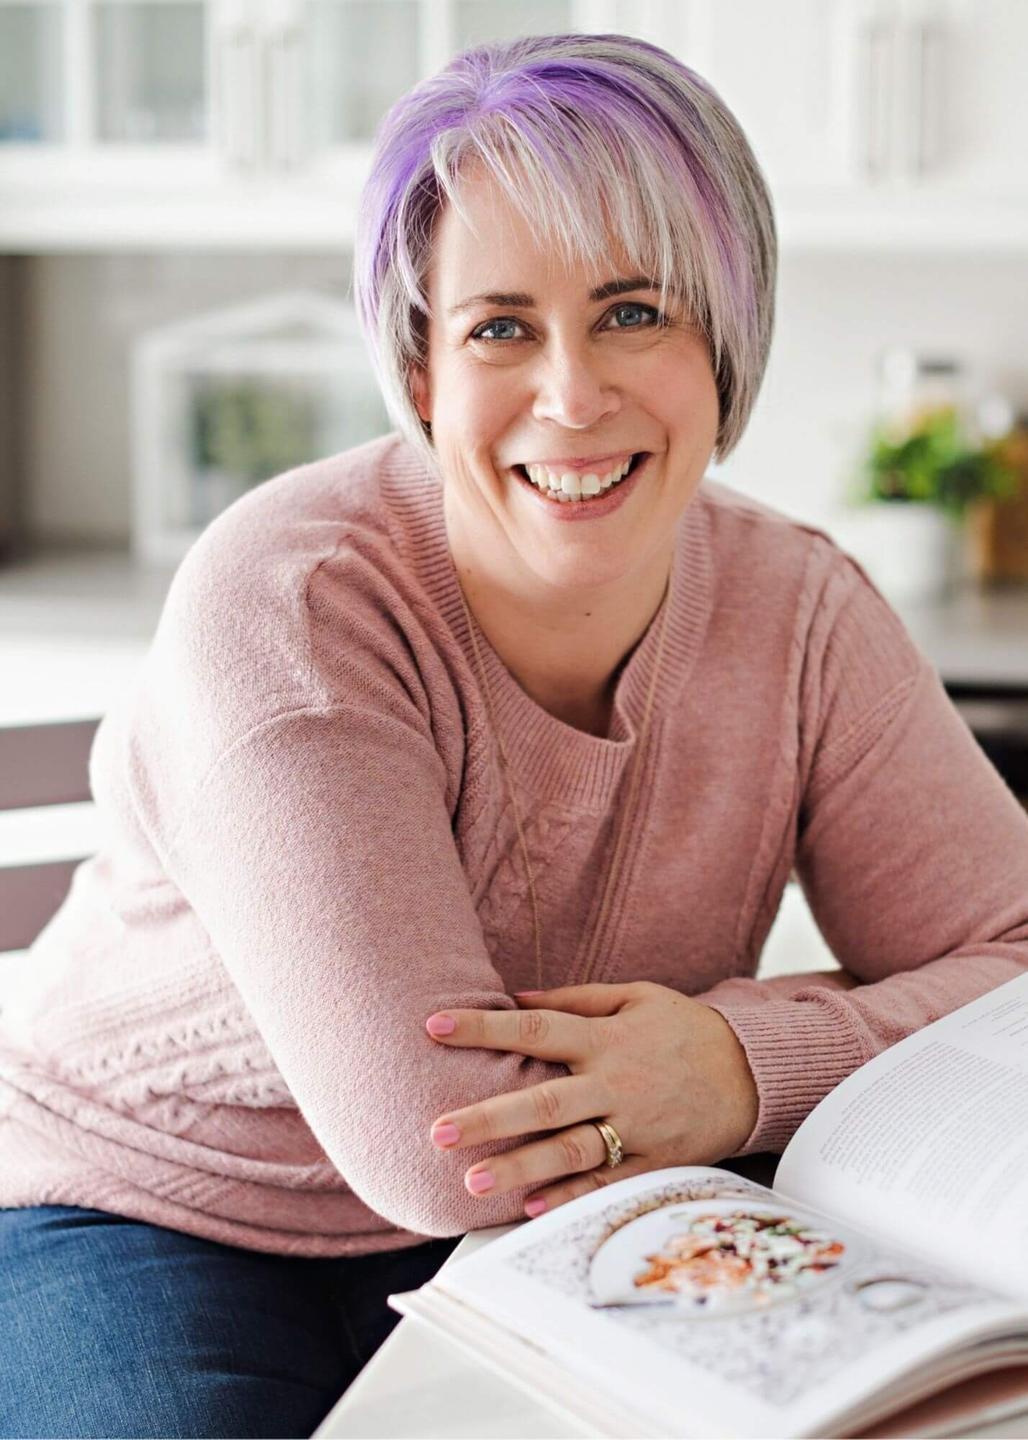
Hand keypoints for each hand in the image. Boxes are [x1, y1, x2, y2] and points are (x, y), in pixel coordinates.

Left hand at [424, 981, 758, 1218]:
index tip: (434, 1027)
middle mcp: (615, 1082)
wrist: (754, 1070)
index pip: (534, 1027)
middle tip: (438, 1130)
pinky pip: (608, 1181)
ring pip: (570, 1149)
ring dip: (520, 1166)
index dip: (483, 1027)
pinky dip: (572, 1194)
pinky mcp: (654, 1159)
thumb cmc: (685, 1029)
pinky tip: (532, 1206)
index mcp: (605, 1037)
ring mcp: (635, 1125)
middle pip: (543, 1100)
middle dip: (488, 1115)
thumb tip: (517, 997)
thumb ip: (575, 998)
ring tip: (473, 1180)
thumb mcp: (635, 997)